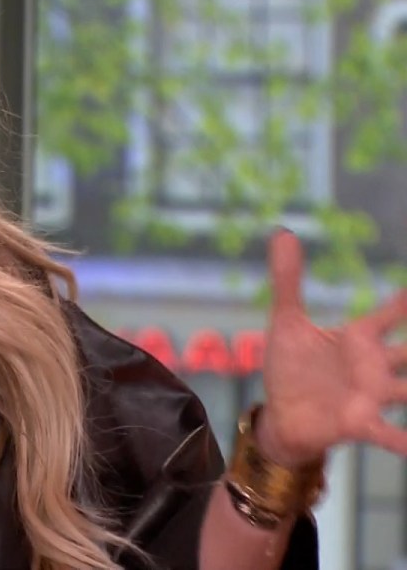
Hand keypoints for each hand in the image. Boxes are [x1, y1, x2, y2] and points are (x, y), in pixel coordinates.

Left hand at [257, 229, 406, 466]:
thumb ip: (288, 280)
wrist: (280, 415)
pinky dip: (405, 441)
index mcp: (359, 338)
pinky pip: (390, 433)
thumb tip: (284, 232)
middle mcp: (375, 366)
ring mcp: (372, 395)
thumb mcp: (286, 322)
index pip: (393, 313)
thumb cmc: (290, 369)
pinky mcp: (360, 423)